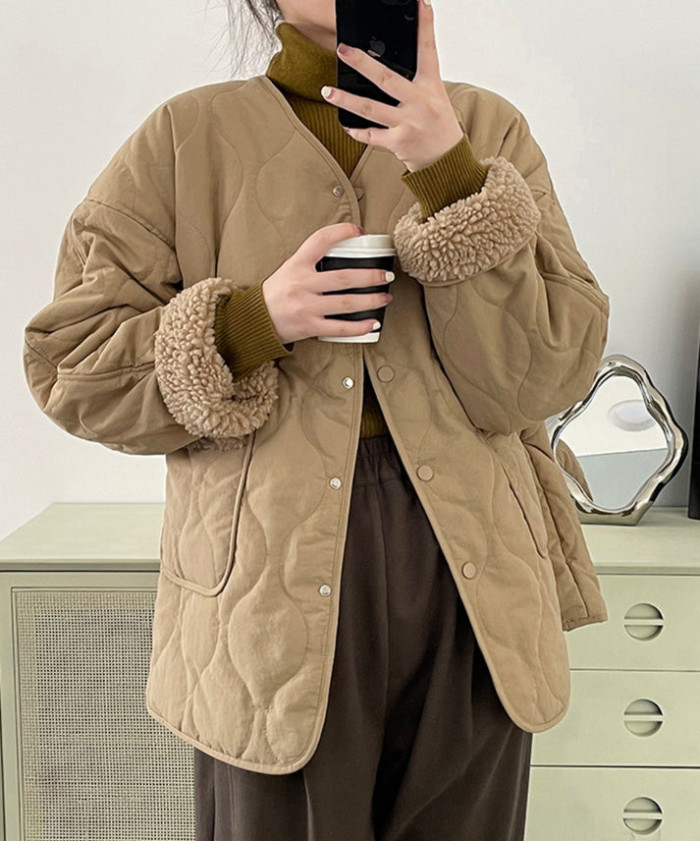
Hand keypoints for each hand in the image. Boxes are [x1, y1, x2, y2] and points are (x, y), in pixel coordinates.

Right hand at [261, 223, 394, 344]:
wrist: (254, 319)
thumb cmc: (276, 293)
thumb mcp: (289, 269)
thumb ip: (312, 262)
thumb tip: (346, 256)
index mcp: (296, 265)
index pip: (320, 240)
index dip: (341, 232)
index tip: (358, 231)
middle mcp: (302, 284)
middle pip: (344, 277)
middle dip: (370, 276)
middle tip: (386, 275)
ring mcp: (306, 307)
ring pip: (346, 303)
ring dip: (371, 300)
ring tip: (386, 297)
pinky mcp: (309, 326)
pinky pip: (339, 328)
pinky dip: (359, 327)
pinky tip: (372, 323)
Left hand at [321, 0, 463, 172]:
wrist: (446, 160)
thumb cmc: (438, 125)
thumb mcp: (434, 95)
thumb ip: (415, 79)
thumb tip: (389, 60)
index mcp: (430, 86)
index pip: (428, 50)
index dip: (424, 26)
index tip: (420, 4)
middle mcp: (419, 102)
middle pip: (386, 79)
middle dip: (363, 63)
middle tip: (343, 51)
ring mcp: (407, 123)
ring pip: (371, 109)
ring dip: (346, 100)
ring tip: (327, 91)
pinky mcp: (398, 142)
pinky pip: (372, 135)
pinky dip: (357, 131)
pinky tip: (345, 125)